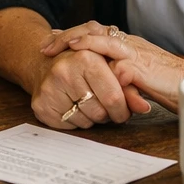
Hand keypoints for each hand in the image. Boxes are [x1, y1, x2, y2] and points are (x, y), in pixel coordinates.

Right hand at [29, 37, 152, 129]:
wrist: (43, 63)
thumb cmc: (81, 64)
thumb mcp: (107, 66)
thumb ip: (128, 86)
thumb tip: (143, 107)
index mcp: (85, 57)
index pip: (113, 97)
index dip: (123, 109)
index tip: (123, 111)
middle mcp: (64, 71)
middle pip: (100, 113)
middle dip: (107, 114)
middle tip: (105, 106)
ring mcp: (50, 89)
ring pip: (85, 122)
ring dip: (91, 118)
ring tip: (87, 103)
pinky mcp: (40, 106)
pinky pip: (69, 126)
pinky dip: (75, 121)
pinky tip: (72, 106)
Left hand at [41, 22, 183, 113]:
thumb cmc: (170, 85)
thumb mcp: (138, 77)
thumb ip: (121, 74)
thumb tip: (102, 78)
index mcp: (128, 45)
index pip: (95, 31)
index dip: (72, 34)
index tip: (51, 40)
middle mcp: (131, 45)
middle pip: (94, 29)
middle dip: (68, 36)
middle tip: (46, 46)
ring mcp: (138, 55)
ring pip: (106, 40)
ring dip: (82, 42)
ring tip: (63, 47)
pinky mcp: (146, 70)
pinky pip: (122, 66)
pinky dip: (105, 67)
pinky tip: (90, 69)